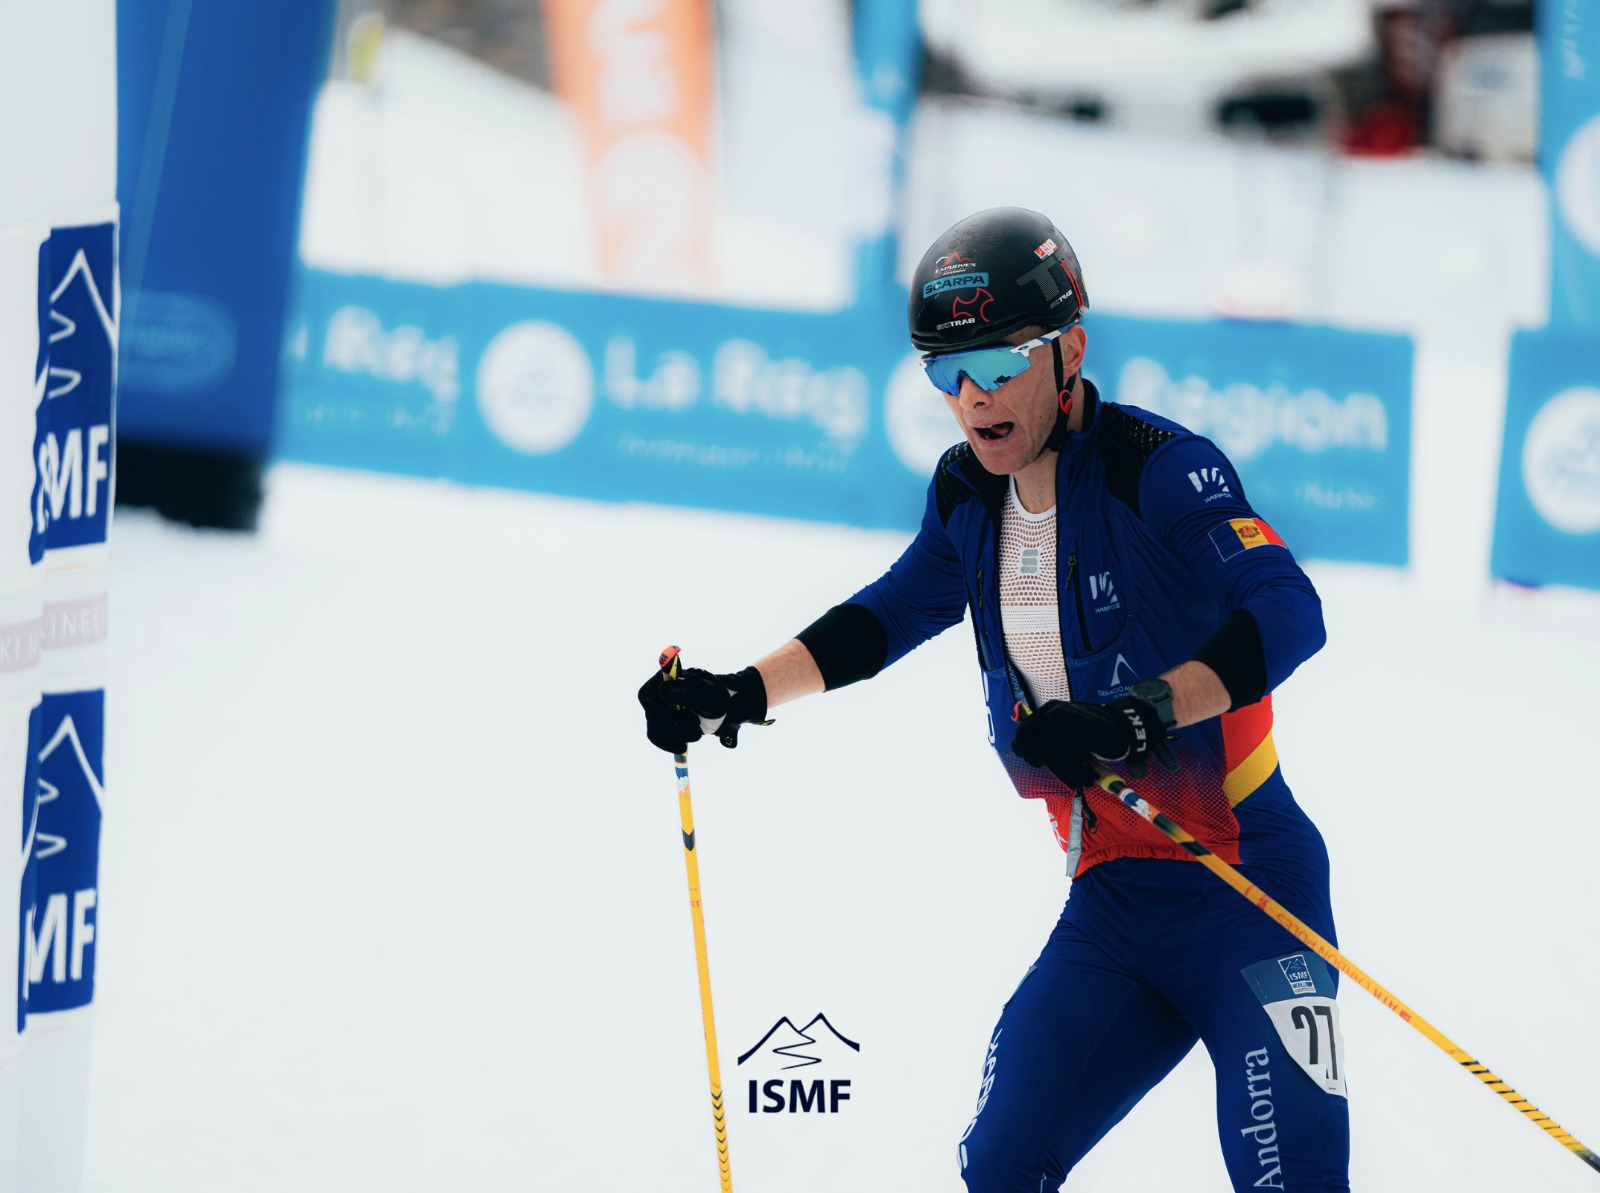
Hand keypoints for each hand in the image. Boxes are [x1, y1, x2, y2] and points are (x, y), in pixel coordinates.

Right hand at [638, 664, 767, 753]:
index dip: (656, 708)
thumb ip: (686, 690)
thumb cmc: (716, 695)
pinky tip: (683, 747)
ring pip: (653, 728)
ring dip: (674, 736)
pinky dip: (669, 744)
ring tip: (696, 735)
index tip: (671, 719)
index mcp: (666, 679)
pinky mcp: (663, 726)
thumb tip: (663, 691)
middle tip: (692, 727)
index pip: (648, 692)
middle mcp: (659, 694)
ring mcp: (660, 710)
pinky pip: (657, 738)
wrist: (724, 710)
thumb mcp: (706, 691)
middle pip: (650, 712)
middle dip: (670, 724)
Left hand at [1011, 696, 1177, 787]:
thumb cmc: (1090, 736)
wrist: (1121, 730)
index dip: (1026, 753)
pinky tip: (1087, 775)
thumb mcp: (1063, 735)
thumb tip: (1015, 748)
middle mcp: (1055, 711)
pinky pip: (1069, 760)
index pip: (1023, 734)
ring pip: (1053, 758)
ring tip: (1082, 775)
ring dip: (1067, 773)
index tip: (1038, 764)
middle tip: (1067, 773)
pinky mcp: (1081, 729)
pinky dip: (1077, 774)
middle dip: (1051, 768)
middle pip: (1038, 750)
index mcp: (1047, 710)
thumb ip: (1041, 739)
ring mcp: (1068, 718)